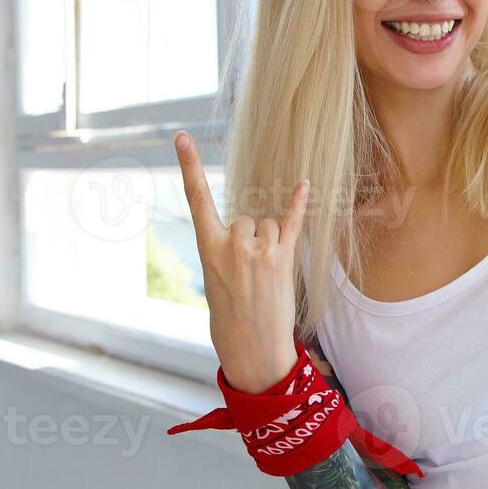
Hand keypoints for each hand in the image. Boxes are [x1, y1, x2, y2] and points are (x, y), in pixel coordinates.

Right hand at [173, 130, 309, 392]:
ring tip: (265, 275)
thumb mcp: (214, 281)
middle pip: (246, 217)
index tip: (182, 137)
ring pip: (269, 225)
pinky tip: (305, 185)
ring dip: (270, 241)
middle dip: (249, 237)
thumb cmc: (229, 319)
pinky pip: (293, 225)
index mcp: (208, 248)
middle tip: (248, 274)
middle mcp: (233, 244)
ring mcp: (260, 251)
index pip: (196, 199)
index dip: (189, 166)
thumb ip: (225, 251)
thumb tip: (245, 235)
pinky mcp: (284, 260)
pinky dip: (299, 205)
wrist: (252, 351)